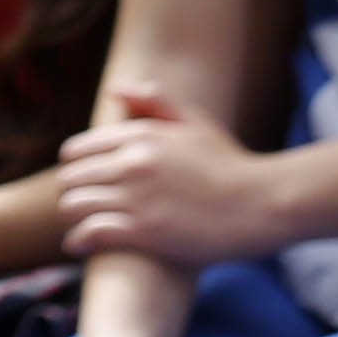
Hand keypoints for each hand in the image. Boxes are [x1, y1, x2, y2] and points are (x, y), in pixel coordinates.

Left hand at [56, 81, 289, 263]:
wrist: (266, 204)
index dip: (75, 168)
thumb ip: (154, 102)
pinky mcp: (144, 231)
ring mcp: (137, 197)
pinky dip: (78, 241)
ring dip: (73, 218)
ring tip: (79, 227)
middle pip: (71, 178)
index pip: (78, 150)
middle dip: (72, 193)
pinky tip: (79, 246)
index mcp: (140, 136)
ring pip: (74, 204)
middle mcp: (132, 163)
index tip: (80, 181)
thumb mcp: (196, 123)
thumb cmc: (233, 165)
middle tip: (80, 207)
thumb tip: (113, 90)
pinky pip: (90, 232)